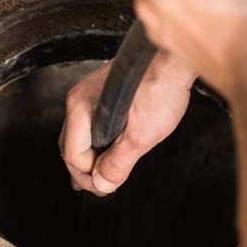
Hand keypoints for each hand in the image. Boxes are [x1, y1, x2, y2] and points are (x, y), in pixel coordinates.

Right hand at [59, 52, 196, 194]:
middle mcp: (78, 98)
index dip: (89, 177)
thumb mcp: (140, 137)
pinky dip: (98, 141)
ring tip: (102, 174)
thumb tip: (102, 184)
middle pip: (71, 145)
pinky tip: (109, 150)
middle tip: (103, 186)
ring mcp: (89, 93)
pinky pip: (91, 122)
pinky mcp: (102, 91)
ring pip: (80, 134)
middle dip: (85, 170)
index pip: (73, 156)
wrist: (175, 59)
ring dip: (91, 156)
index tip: (107, 187)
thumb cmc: (160, 89)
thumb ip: (117, 164)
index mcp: (80, 109)